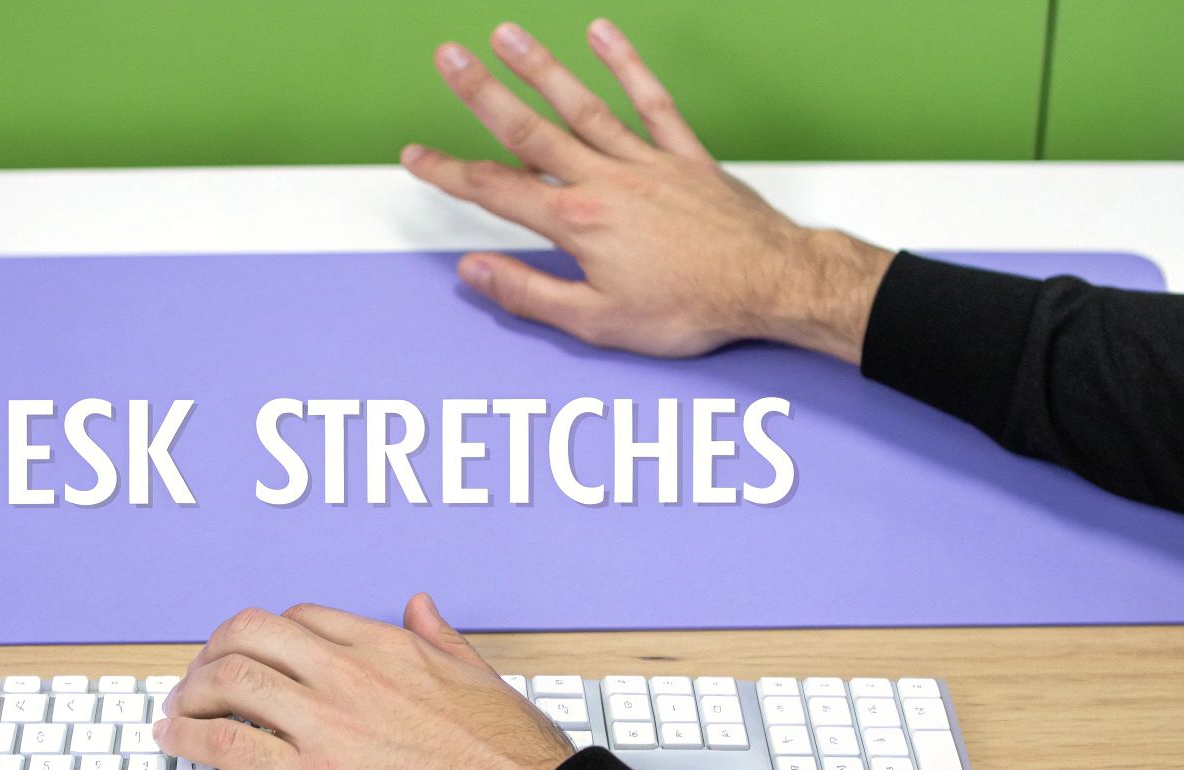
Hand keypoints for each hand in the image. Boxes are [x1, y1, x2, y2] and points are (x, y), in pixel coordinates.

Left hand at [154, 595, 573, 769]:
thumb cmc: (513, 761)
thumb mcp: (480, 678)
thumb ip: (440, 638)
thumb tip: (422, 606)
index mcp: (390, 649)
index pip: (303, 620)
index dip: (265, 636)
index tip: (251, 656)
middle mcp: (351, 675)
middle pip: (250, 635)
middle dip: (213, 652)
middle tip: (200, 677)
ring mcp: (327, 727)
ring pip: (228, 681)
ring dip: (190, 693)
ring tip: (178, 709)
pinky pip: (228, 745)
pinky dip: (190, 737)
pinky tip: (178, 741)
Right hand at [401, 19, 893, 363]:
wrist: (769, 285)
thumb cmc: (692, 309)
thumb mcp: (599, 323)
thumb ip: (531, 293)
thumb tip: (475, 272)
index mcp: (578, 224)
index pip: (495, 191)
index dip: (448, 171)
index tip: (414, 153)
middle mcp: (606, 181)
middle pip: (529, 129)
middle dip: (482, 92)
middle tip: (447, 56)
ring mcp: (647, 162)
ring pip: (582, 106)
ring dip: (540, 67)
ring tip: (505, 33)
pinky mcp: (685, 156)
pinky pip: (651, 101)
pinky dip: (626, 66)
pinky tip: (602, 34)